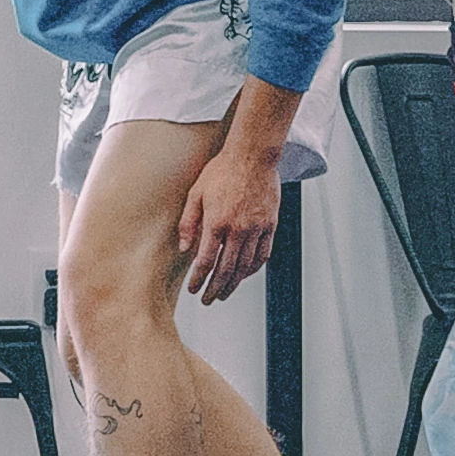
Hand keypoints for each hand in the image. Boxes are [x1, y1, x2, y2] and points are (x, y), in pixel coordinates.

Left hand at [176, 142, 279, 303]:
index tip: (194, 289)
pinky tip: (244, 275)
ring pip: (246, 266)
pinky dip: (253, 269)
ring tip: (225, 293)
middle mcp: (238, 229)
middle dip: (215, 288)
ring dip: (234, 283)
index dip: (199, 279)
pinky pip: (263, 254)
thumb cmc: (222, 170)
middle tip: (208, 300)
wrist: (253, 155)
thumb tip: (183, 248)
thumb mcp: (196, 193)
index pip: (206, 261)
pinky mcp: (270, 225)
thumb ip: (188, 223)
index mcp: (217, 222)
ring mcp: (257, 228)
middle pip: (226, 269)